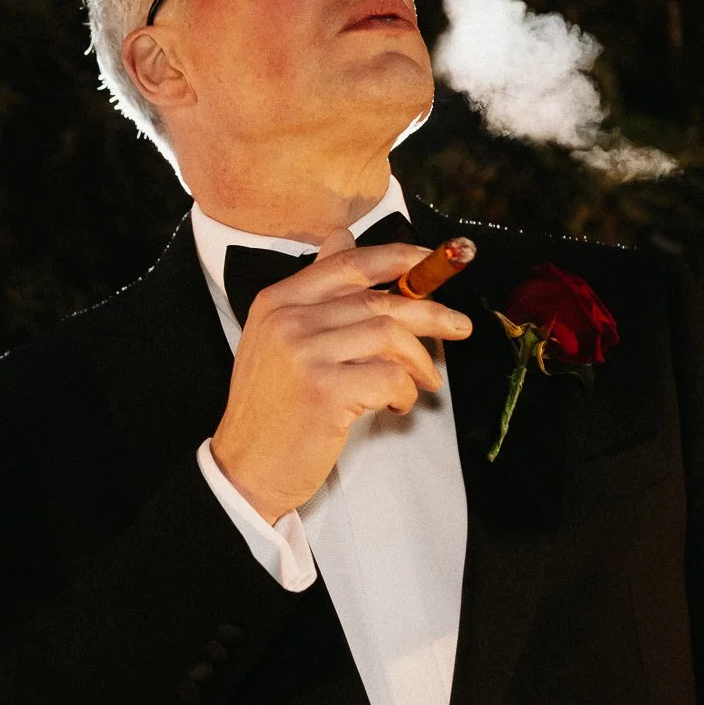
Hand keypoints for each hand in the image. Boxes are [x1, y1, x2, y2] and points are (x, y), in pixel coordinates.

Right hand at [210, 229, 473, 522]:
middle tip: (459, 326)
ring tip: (425, 380)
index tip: (431, 262)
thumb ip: (313, 291)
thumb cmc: (270, 407)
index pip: (348, 264)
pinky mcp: (325, 392)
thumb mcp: (276, 338)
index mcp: (277, 301)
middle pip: (379, 300)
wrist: (244, 466)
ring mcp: (305, 355)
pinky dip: (405, 391)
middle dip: (431, 313)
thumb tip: (344, 238)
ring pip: (390, 335)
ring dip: (420, 360)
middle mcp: (289, 320)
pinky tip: (398, 404)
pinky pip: (389, 377)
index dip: (399, 258)